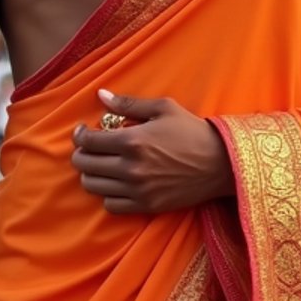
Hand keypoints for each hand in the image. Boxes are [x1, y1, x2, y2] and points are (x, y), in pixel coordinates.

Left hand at [71, 90, 233, 215]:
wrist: (221, 164)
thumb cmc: (192, 131)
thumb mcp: (163, 108)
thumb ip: (129, 103)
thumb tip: (100, 95)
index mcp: (132, 140)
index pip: (88, 141)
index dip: (79, 136)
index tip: (81, 132)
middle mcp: (130, 167)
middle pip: (85, 165)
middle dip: (81, 154)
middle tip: (87, 148)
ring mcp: (137, 189)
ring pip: (93, 186)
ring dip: (90, 175)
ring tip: (99, 165)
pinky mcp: (146, 205)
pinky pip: (111, 205)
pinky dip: (107, 194)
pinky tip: (114, 184)